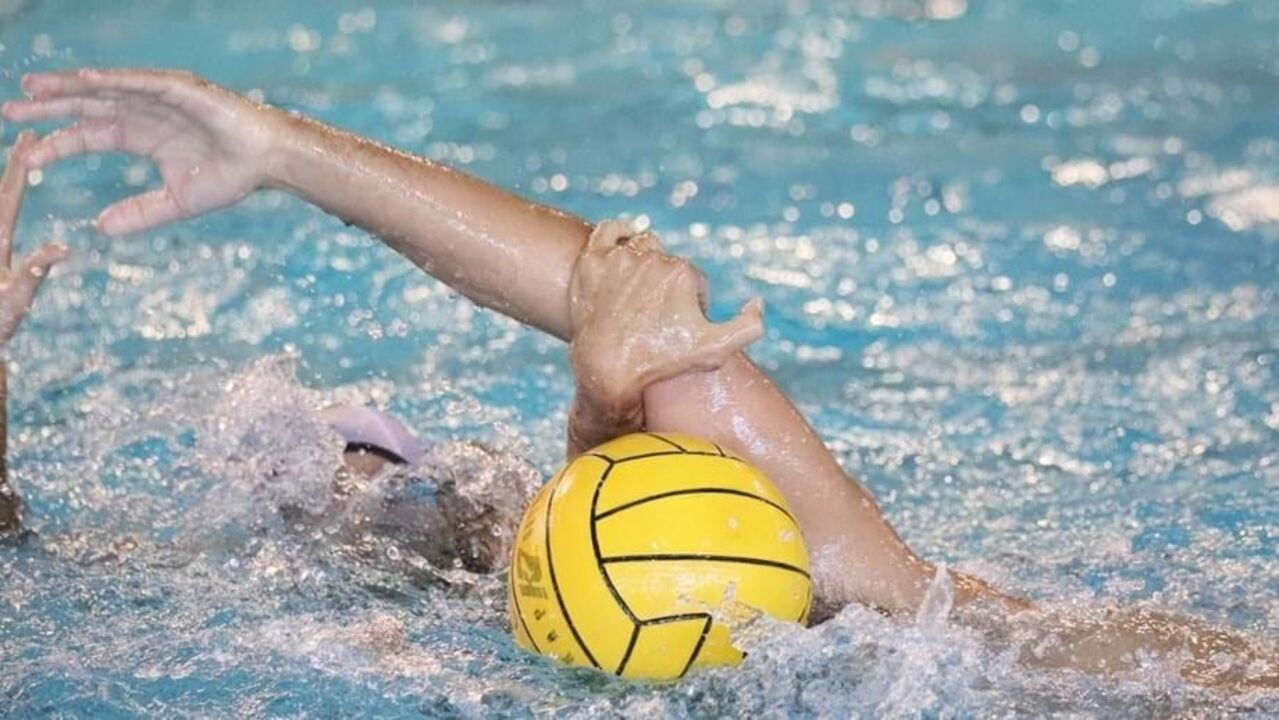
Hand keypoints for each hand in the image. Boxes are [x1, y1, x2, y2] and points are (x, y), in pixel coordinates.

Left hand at [0, 132, 67, 345]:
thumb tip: (63, 246)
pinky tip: (9, 196)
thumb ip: (36, 271)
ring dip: (8, 179)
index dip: (20, 167)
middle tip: (26, 134)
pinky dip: (5, 203)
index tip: (30, 140)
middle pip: (2, 192)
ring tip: (18, 157)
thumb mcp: (18, 299)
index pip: (10, 196)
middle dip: (14, 162)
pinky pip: (0, 222)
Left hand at [2, 68, 281, 234]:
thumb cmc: (229, 177)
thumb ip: (139, 213)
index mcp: (141, 136)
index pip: (88, 136)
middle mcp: (144, 112)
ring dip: (69, 86)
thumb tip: (99, 228)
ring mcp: (160, 97)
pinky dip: (113, 79)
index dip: (58, 145)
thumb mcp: (176, 202)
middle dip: (49, 107)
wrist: (267, 161)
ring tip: (34, 86)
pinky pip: (140, 82)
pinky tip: (85, 79)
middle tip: (10, 111)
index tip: (26, 158)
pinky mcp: (181, 89)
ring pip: (105, 88)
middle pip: (87, 106)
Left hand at [568, 220, 762, 419]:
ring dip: (645, 260)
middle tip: (655, 314)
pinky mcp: (592, 261)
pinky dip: (617, 233)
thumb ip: (749, 327)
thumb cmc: (660, 362)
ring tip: (640, 287)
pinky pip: (607, 231)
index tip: (678, 326)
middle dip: (667, 285)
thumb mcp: (715, 351)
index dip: (691, 304)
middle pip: (668, 264)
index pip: (694, 281)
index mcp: (684, 272)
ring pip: (641, 245)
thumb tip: (758, 301)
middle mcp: (653, 258)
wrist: (607, 370)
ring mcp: (620, 258)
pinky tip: (622, 245)